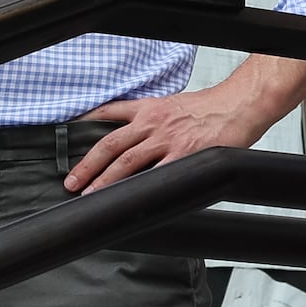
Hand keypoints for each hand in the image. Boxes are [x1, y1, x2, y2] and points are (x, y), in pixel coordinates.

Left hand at [64, 65, 305, 191]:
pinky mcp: (185, 157)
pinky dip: (144, 191)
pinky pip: (160, 177)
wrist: (240, 104)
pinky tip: (132, 202)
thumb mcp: (174, 104)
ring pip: (128, 162)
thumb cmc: (212, 107)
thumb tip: (139, 138)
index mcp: (149, 109)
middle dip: (87, 165)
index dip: (84, 124)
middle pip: (110, 145)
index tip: (65, 135)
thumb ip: (154, 120)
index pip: (109, 113)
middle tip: (71, 182)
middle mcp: (153, 124)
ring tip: (90, 195)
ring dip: (105, 180)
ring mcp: (168, 141)